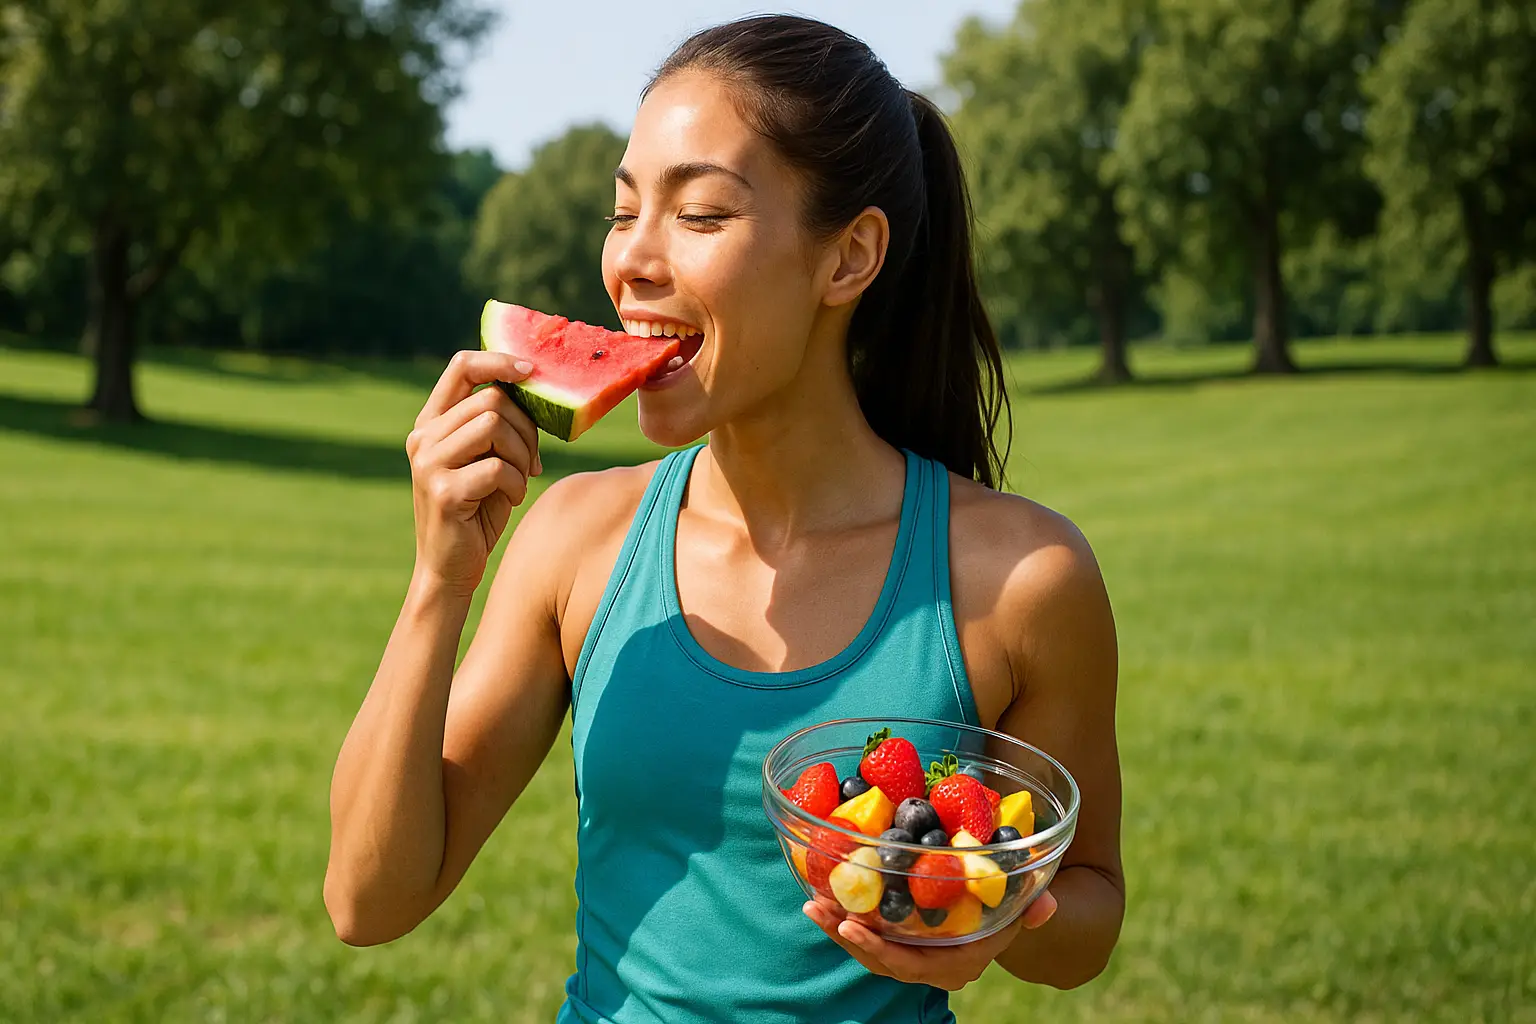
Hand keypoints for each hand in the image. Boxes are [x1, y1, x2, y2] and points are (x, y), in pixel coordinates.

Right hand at [406, 351, 541, 595]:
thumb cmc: (477, 510)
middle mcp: (423, 437)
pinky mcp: (443, 492)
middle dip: (526, 428)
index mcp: (431, 423)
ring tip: (518, 480)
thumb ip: (498, 424)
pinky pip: (497, 467)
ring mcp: (428, 463)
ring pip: (495, 426)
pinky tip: (510, 498)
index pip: (462, 366)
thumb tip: (536, 387)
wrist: (450, 567)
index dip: (500, 360)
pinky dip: (515, 484)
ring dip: (521, 455)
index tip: (533, 371)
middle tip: (531, 460)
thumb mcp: (486, 458)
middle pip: (492, 400)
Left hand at [803, 889, 1057, 991]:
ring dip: (837, 928)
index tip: (854, 927)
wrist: (997, 919)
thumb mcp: (1017, 908)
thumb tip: (1046, 907)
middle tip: (821, 910)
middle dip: (848, 937)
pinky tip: (822, 900)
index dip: (880, 950)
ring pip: (868, 950)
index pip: (911, 965)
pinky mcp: (897, 942)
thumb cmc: (1004, 909)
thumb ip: (1031, 908)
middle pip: (880, 959)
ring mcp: (911, 957)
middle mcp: (929, 967)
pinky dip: (843, 921)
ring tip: (813, 905)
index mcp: (956, 963)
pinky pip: (866, 937)